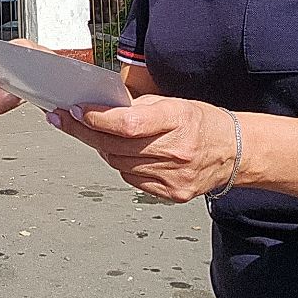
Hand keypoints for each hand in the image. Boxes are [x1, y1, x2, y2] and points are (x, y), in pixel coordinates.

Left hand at [51, 96, 241, 203]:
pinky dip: (120, 164)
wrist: (233, 153)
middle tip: (64, 120)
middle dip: (85, 131)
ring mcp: (173, 177)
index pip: (127, 124)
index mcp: (177, 121)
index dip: (96, 118)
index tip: (76, 110)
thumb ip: (138, 107)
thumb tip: (100, 107)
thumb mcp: (174, 103)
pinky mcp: (170, 193)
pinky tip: (120, 152)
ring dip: (101, 147)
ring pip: (118, 164)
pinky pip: (130, 178)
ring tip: (93, 133)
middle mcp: (175, 151)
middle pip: (116, 146)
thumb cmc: (202, 122)